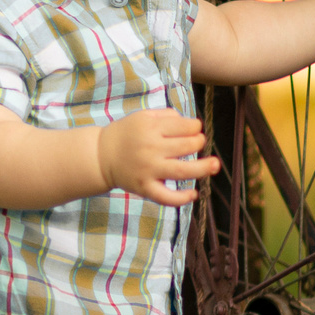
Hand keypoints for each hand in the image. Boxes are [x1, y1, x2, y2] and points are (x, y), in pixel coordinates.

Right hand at [95, 109, 218, 205]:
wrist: (100, 156)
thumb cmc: (126, 134)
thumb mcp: (143, 116)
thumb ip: (167, 115)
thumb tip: (191, 124)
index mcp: (151, 128)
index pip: (185, 126)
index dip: (195, 126)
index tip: (194, 129)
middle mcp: (151, 148)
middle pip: (188, 146)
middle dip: (199, 142)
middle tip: (197, 143)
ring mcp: (149, 170)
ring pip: (183, 171)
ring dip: (203, 168)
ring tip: (214, 165)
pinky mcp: (145, 188)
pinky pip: (166, 197)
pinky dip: (182, 198)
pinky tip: (194, 194)